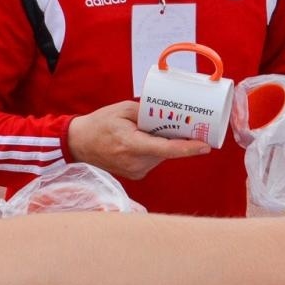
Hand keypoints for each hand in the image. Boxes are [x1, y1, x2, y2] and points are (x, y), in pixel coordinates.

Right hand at [66, 100, 210, 180]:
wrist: (79, 144)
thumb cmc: (100, 123)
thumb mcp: (123, 109)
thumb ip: (147, 112)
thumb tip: (170, 113)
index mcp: (131, 145)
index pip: (166, 149)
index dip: (188, 148)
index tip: (206, 145)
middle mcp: (135, 163)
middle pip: (167, 150)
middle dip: (176, 137)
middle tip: (182, 123)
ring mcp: (136, 171)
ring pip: (162, 155)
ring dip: (163, 142)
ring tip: (148, 129)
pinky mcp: (136, 175)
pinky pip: (154, 159)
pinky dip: (155, 149)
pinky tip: (144, 139)